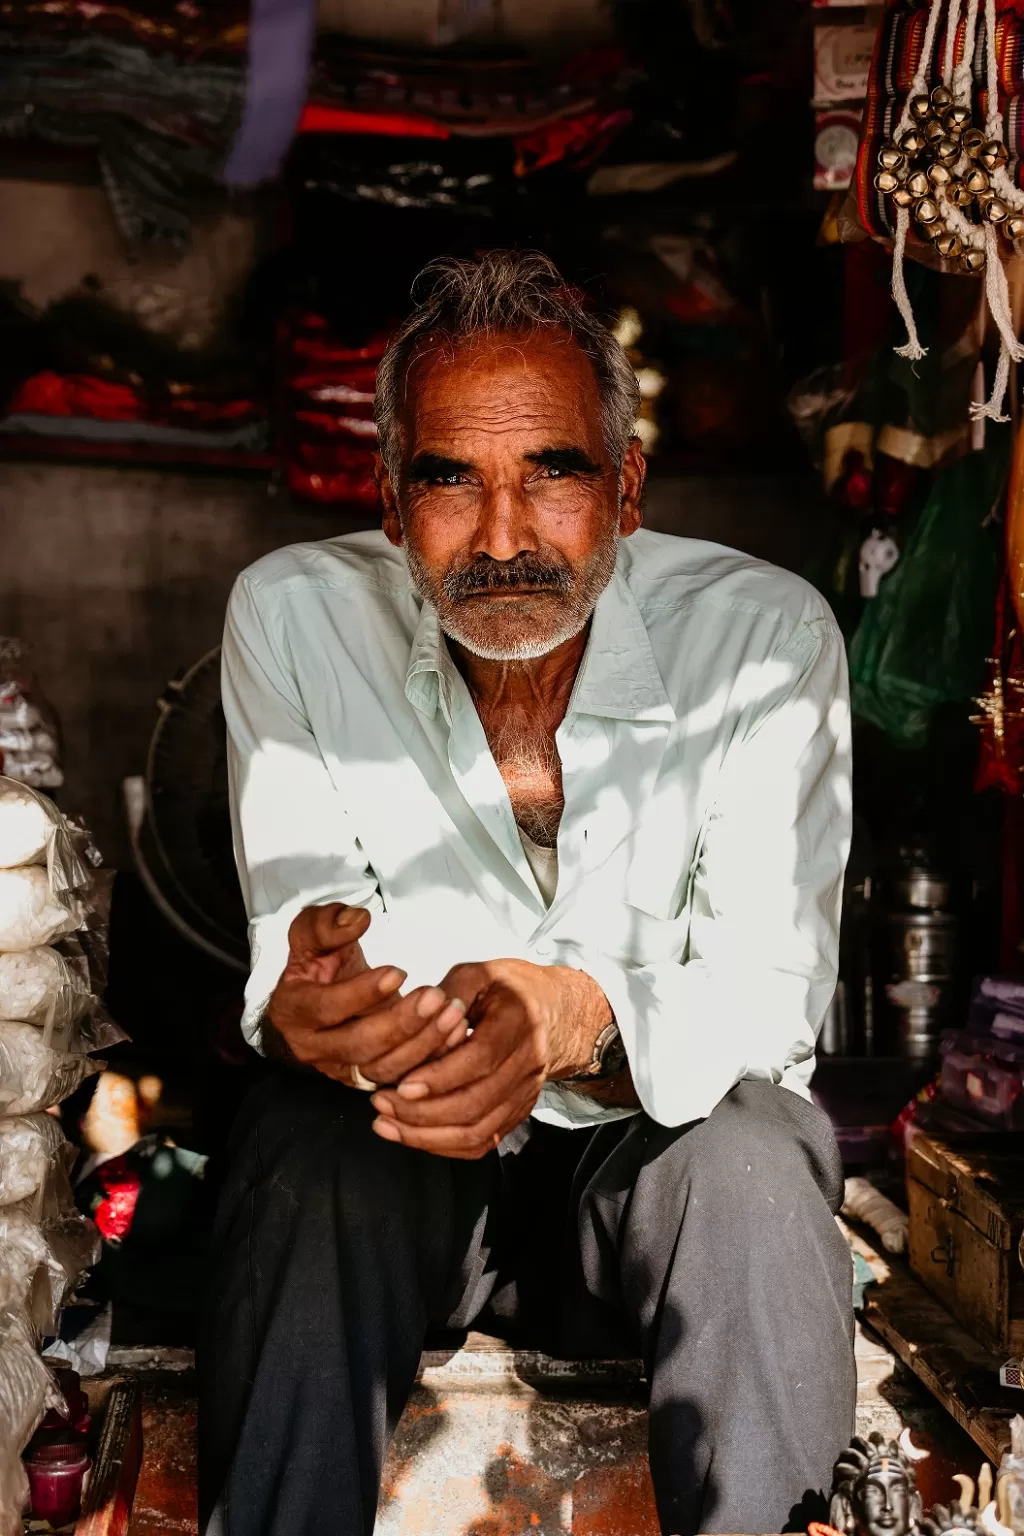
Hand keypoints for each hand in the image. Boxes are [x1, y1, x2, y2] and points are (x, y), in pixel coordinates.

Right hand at [266, 904, 467, 1087]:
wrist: (321, 994)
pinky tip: (456, 1031)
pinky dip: (433, 1056)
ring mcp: (342, 1068)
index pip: (326, 1008)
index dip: (362, 993)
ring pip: (384, 1067)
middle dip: (400, 1023)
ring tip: (452, 1012)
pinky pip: (403, 1076)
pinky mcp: (370, 1078)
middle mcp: (314, 1047)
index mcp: (293, 1010)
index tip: (399, 972)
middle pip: (359, 1045)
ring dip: (423, 1042)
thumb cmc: (318, 962)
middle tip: (434, 996)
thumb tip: (358, 920)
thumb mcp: (310, 934)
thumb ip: (327, 923)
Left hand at [369, 959, 611, 1157]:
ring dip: (428, 1135)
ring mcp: (526, 1093)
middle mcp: (528, 1062)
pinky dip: (444, 1146)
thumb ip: (452, 990)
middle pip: (477, 1102)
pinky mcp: (518, 1112)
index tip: (401, 1084)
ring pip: (479, 1131)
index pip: (481, 1059)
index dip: (441, 1077)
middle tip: (381, 1102)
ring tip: (386, 1123)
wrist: (554, 1012)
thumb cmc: (508, 989)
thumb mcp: (480, 973)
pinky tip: (412, 1136)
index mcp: (519, 1021)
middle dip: (423, 1111)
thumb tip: (424, 1008)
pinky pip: (482, 1142)